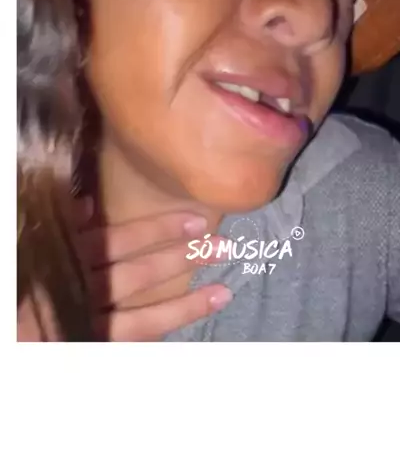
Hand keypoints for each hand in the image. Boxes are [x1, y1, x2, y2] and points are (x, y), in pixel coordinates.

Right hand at [17, 203, 231, 341]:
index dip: (157, 231)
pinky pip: (132, 345)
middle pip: (135, 276)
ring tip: (222, 293)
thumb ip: (63, 228)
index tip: (196, 220)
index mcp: (66, 262)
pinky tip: (193, 320)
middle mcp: (77, 296)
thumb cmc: (28, 280)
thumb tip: (88, 203)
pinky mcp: (91, 351)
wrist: (10, 331)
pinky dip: (163, 332)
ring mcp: (85, 329)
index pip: (115, 242)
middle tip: (220, 246)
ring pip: (140, 319)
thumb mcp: (37, 248)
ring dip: (185, 306)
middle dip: (180, 260)